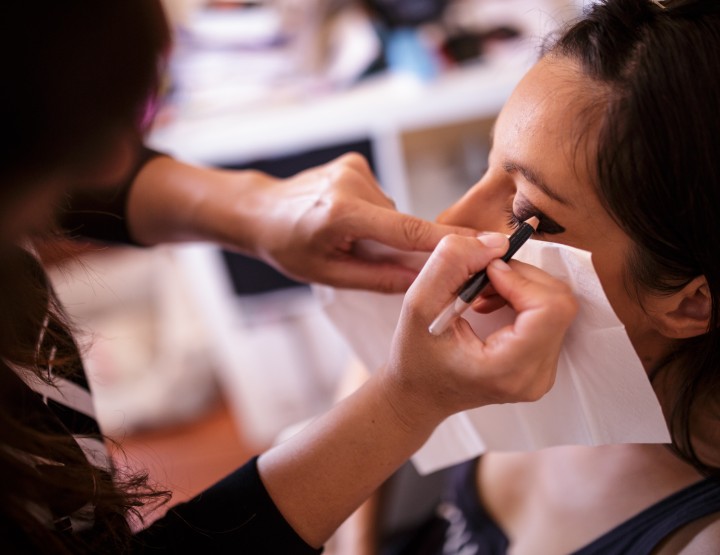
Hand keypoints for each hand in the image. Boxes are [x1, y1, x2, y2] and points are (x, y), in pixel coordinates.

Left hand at [247, 153, 475, 291]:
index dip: (448, 242)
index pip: (407, 231)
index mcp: (341, 214)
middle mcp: (350, 184)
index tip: (486, 244)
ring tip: (346, 237)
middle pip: (400, 222)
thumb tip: (422, 281)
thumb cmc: (288, 247)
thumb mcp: (328, 274)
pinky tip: (345, 219)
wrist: (260, 211)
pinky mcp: (353, 162)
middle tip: (367, 256)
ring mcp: (353, 169)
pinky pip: (379, 196)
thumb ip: (379, 278)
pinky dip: (372, 213)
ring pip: (390, 210)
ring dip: (381, 229)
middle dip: (397, 245)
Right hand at [381, 233, 577, 428]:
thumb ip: (451, 263)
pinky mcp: (544, 364)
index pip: (550, 309)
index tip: (485, 272)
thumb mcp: (418, 304)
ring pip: (557, 305)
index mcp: (507, 370)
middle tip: (480, 276)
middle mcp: (535, 377)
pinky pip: (550, 315)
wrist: (419, 395)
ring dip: (521, 284)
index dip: (521, 277)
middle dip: (520, 276)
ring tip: (482, 290)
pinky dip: (524, 296)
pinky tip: (492, 301)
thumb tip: (498, 242)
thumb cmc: (414, 357)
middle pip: (558, 302)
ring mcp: (544, 374)